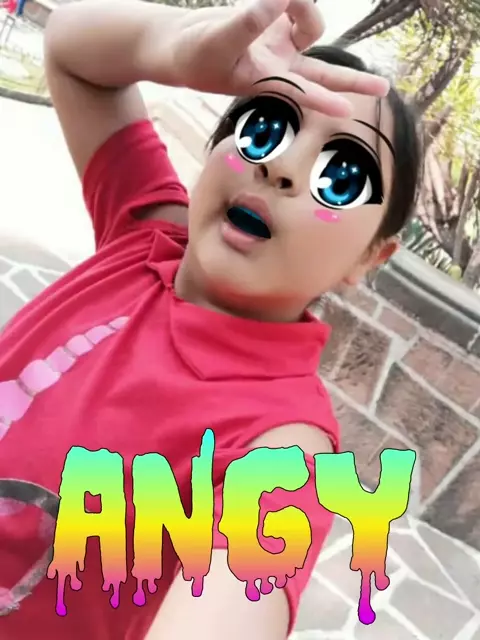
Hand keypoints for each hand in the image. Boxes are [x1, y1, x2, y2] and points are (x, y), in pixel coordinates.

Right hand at [167, 0, 388, 116]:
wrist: (182, 44)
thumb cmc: (194, 54)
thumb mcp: (218, 38)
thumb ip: (250, 21)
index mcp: (266, 80)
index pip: (300, 91)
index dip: (323, 100)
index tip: (347, 112)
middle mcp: (280, 67)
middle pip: (324, 73)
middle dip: (353, 79)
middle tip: (384, 86)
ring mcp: (281, 46)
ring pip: (312, 26)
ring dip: (302, 5)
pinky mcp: (277, 24)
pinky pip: (296, 6)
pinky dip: (293, 1)